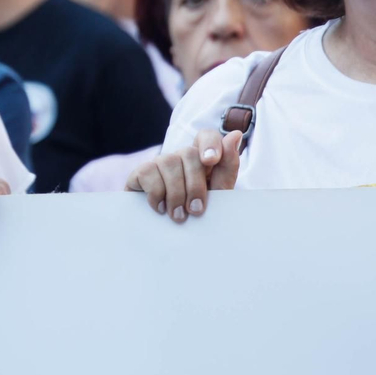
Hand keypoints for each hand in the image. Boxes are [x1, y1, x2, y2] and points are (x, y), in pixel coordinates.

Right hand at [125, 129, 241, 222]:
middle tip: (196, 210)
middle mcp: (180, 157)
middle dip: (194, 184)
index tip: (211, 161)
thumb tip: (235, 134)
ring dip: (176, 193)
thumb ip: (227, 167)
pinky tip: (160, 208)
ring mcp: (159, 164)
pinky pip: (148, 172)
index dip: (209, 144)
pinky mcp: (140, 173)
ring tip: (179, 216)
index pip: (206, 136)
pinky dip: (157, 193)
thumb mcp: (218, 196)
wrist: (172, 239)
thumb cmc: (198, 216)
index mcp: (202, 160)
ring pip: (169, 161)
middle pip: (189, 153)